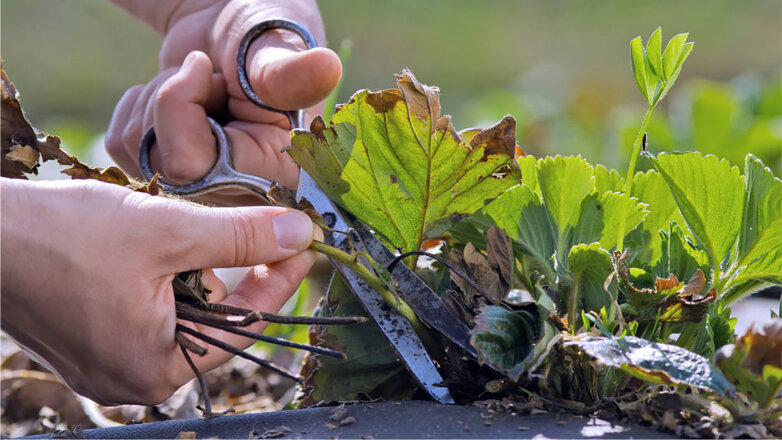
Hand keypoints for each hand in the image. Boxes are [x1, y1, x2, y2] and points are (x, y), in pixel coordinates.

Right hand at [0, 178, 320, 404]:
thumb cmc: (62, 237)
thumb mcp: (168, 232)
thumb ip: (241, 238)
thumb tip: (303, 234)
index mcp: (155, 370)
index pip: (245, 326)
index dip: (281, 281)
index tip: (303, 245)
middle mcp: (131, 379)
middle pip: (214, 322)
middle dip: (234, 273)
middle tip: (255, 229)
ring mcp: (106, 363)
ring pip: (181, 313)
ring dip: (195, 270)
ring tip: (187, 231)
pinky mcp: (88, 341)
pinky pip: (148, 311)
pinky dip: (164, 277)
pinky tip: (153, 247)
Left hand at [106, 0, 340, 191]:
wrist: (234, 31)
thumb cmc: (266, 37)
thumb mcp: (276, 48)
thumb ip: (289, 70)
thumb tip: (326, 67)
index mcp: (278, 175)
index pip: (195, 166)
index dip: (186, 112)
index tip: (211, 72)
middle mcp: (241, 197)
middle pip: (163, 163)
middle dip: (174, 101)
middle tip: (211, 78)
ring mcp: (202, 191)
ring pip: (136, 151)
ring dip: (159, 101)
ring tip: (204, 90)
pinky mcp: (169, 177)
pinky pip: (120, 145)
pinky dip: (142, 109)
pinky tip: (183, 103)